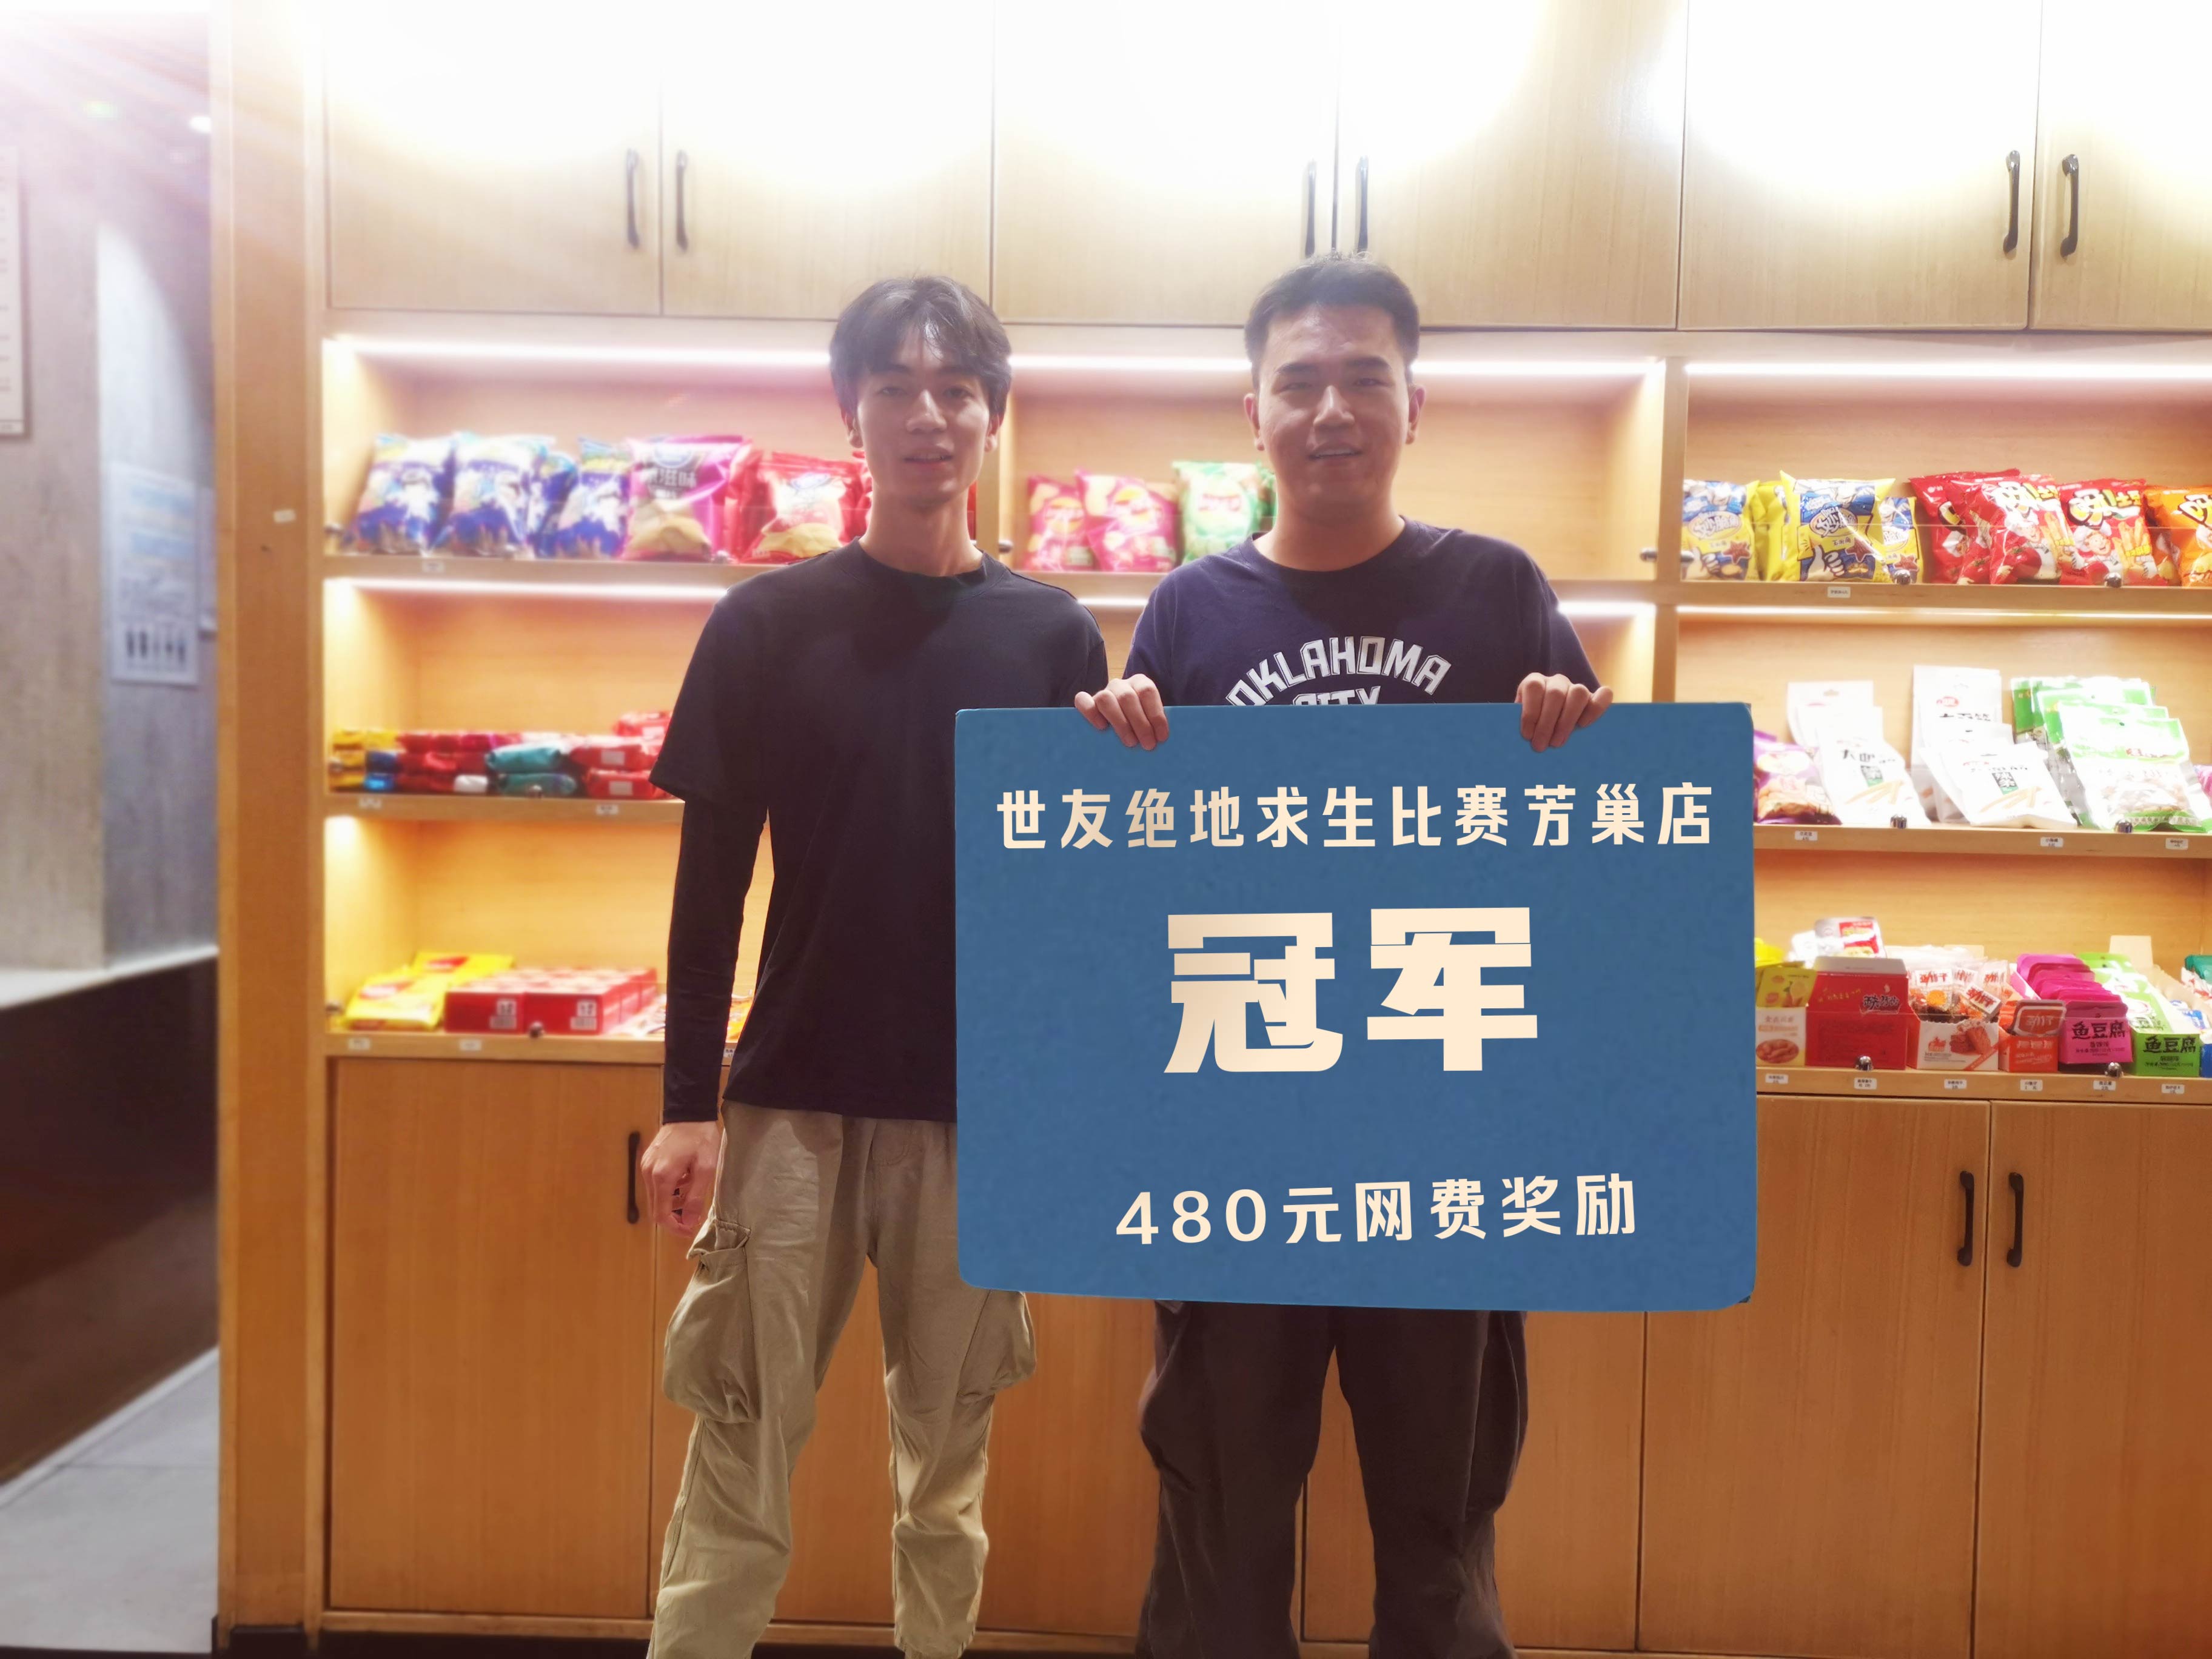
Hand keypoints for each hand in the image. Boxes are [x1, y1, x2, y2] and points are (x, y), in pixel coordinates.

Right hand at [640, 1120, 721, 1235]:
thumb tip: (690, 1222)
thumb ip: (695, 1197)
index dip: (674, 1227)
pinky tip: (685, 1179)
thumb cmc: (700, 1138)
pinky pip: (656, 1184)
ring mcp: (646, 1166)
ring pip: (656, 1196)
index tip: (689, 1230)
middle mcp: (648, 1174)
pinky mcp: (648, 1161)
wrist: (689, 1111)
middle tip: (694, 1215)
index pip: (661, 1215)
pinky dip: (669, 1189)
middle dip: (675, 1216)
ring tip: (693, 1193)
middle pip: (656, 1207)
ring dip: (673, 1201)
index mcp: (662, 1177)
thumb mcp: (705, 1168)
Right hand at [1075, 675, 1168, 749]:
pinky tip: (1101, 727)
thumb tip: (1162, 740)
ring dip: (1120, 723)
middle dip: (1140, 723)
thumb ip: (1156, 725)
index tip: (1161, 737)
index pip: (1147, 691)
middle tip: (1148, 745)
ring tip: (1130, 742)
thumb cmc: (1141, 726)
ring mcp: (1103, 692)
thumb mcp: (1152, 721)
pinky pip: (1082, 701)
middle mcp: (1120, 685)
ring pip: (1105, 699)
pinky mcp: (1087, 702)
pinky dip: (1091, 713)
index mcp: (1140, 683)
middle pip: (1127, 697)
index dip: (1156, 714)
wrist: (1124, 723)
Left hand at [1517, 673, 1612, 750]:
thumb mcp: (1521, 723)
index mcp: (1535, 682)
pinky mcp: (1593, 698)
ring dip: (1567, 720)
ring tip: (1557, 742)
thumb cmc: (1531, 727)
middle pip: (1555, 694)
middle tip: (1540, 746)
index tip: (1527, 735)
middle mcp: (1556, 681)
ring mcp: (1576, 688)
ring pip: (1578, 693)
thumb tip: (1519, 740)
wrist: (1546, 727)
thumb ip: (1520, 725)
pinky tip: (1584, 725)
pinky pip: (1604, 695)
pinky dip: (1596, 708)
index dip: (1530, 711)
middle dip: (1546, 723)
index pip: (1534, 687)